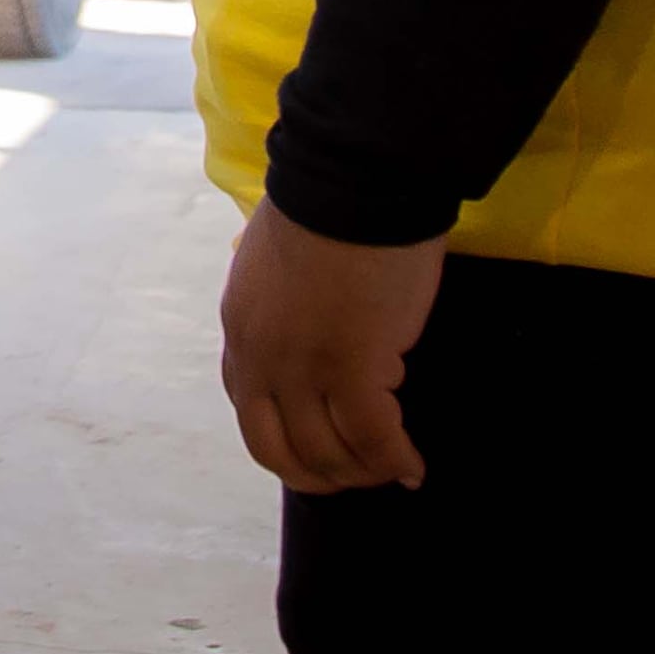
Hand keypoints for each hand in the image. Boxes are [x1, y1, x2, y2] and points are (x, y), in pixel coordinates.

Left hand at [219, 201, 445, 493]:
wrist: (357, 178)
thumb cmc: (332, 205)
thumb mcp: (281, 260)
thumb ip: (287, 302)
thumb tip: (318, 323)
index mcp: (241, 328)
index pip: (249, 411)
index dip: (286, 442)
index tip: (322, 448)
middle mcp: (261, 356)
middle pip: (277, 451)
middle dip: (319, 475)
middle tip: (358, 475)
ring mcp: (302, 366)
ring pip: (327, 453)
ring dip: (363, 472)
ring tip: (393, 469)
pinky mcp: (353, 366)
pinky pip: (373, 438)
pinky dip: (395, 461)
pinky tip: (413, 466)